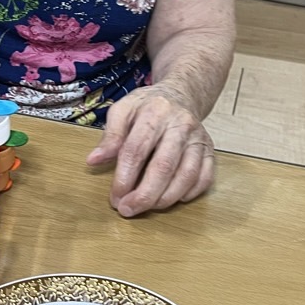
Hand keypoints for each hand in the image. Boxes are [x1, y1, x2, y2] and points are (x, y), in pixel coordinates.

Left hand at [85, 85, 215, 217]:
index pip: (137, 149)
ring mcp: (198, 138)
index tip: (115, 198)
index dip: (124, 177)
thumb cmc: (147, 107)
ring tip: (148, 208)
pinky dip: (190, 193)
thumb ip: (110, 136)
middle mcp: (181, 124)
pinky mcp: (210, 151)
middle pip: (164, 166)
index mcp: (155, 111)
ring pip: (187, 175)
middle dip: (144, 195)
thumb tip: (93, 160)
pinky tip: (173, 199)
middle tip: (128, 210)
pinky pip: (204, 178)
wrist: (181, 95)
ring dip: (166, 198)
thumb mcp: (123, 110)